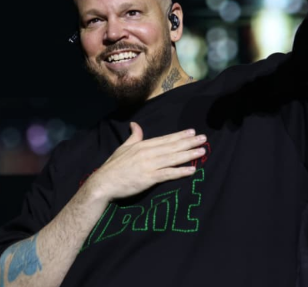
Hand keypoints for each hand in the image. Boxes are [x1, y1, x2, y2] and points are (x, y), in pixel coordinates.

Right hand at [84, 122, 205, 202]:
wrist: (103, 183)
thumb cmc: (113, 166)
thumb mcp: (123, 147)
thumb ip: (133, 137)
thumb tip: (135, 124)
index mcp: (143, 145)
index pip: (165, 139)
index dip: (180, 135)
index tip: (192, 131)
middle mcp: (148, 153)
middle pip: (172, 146)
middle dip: (189, 142)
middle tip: (204, 139)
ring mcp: (149, 165)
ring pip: (173, 158)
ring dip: (189, 155)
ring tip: (202, 151)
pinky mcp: (149, 178)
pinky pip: (168, 174)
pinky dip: (180, 172)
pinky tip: (191, 170)